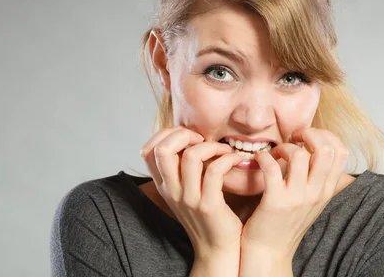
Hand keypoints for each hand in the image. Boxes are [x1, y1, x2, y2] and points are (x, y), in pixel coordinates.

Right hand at [140, 126, 244, 259]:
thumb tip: (187, 138)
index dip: (166, 134)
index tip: (189, 137)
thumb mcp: (186, 191)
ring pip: (191, 156)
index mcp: (164, 185)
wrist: (218, 249)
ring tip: (224, 150)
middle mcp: (172, 191)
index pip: (148, 150)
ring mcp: (188, 199)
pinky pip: (214, 170)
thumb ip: (181, 169)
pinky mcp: (208, 205)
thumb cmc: (207, 215)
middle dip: (184, 134)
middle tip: (203, 140)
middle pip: (163, 149)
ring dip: (212, 145)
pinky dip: (227, 158)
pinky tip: (235, 159)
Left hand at [240, 127, 348, 267]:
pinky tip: (259, 160)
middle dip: (308, 134)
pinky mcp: (275, 202)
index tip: (306, 137)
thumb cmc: (285, 222)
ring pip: (299, 155)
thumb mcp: (311, 200)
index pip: (340, 151)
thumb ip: (318, 178)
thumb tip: (321, 149)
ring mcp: (297, 198)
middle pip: (326, 149)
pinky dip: (263, 157)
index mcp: (326, 190)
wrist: (269, 252)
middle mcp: (316, 193)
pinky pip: (272, 168)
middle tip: (292, 138)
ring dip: (282, 146)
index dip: (324, 135)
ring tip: (274, 153)